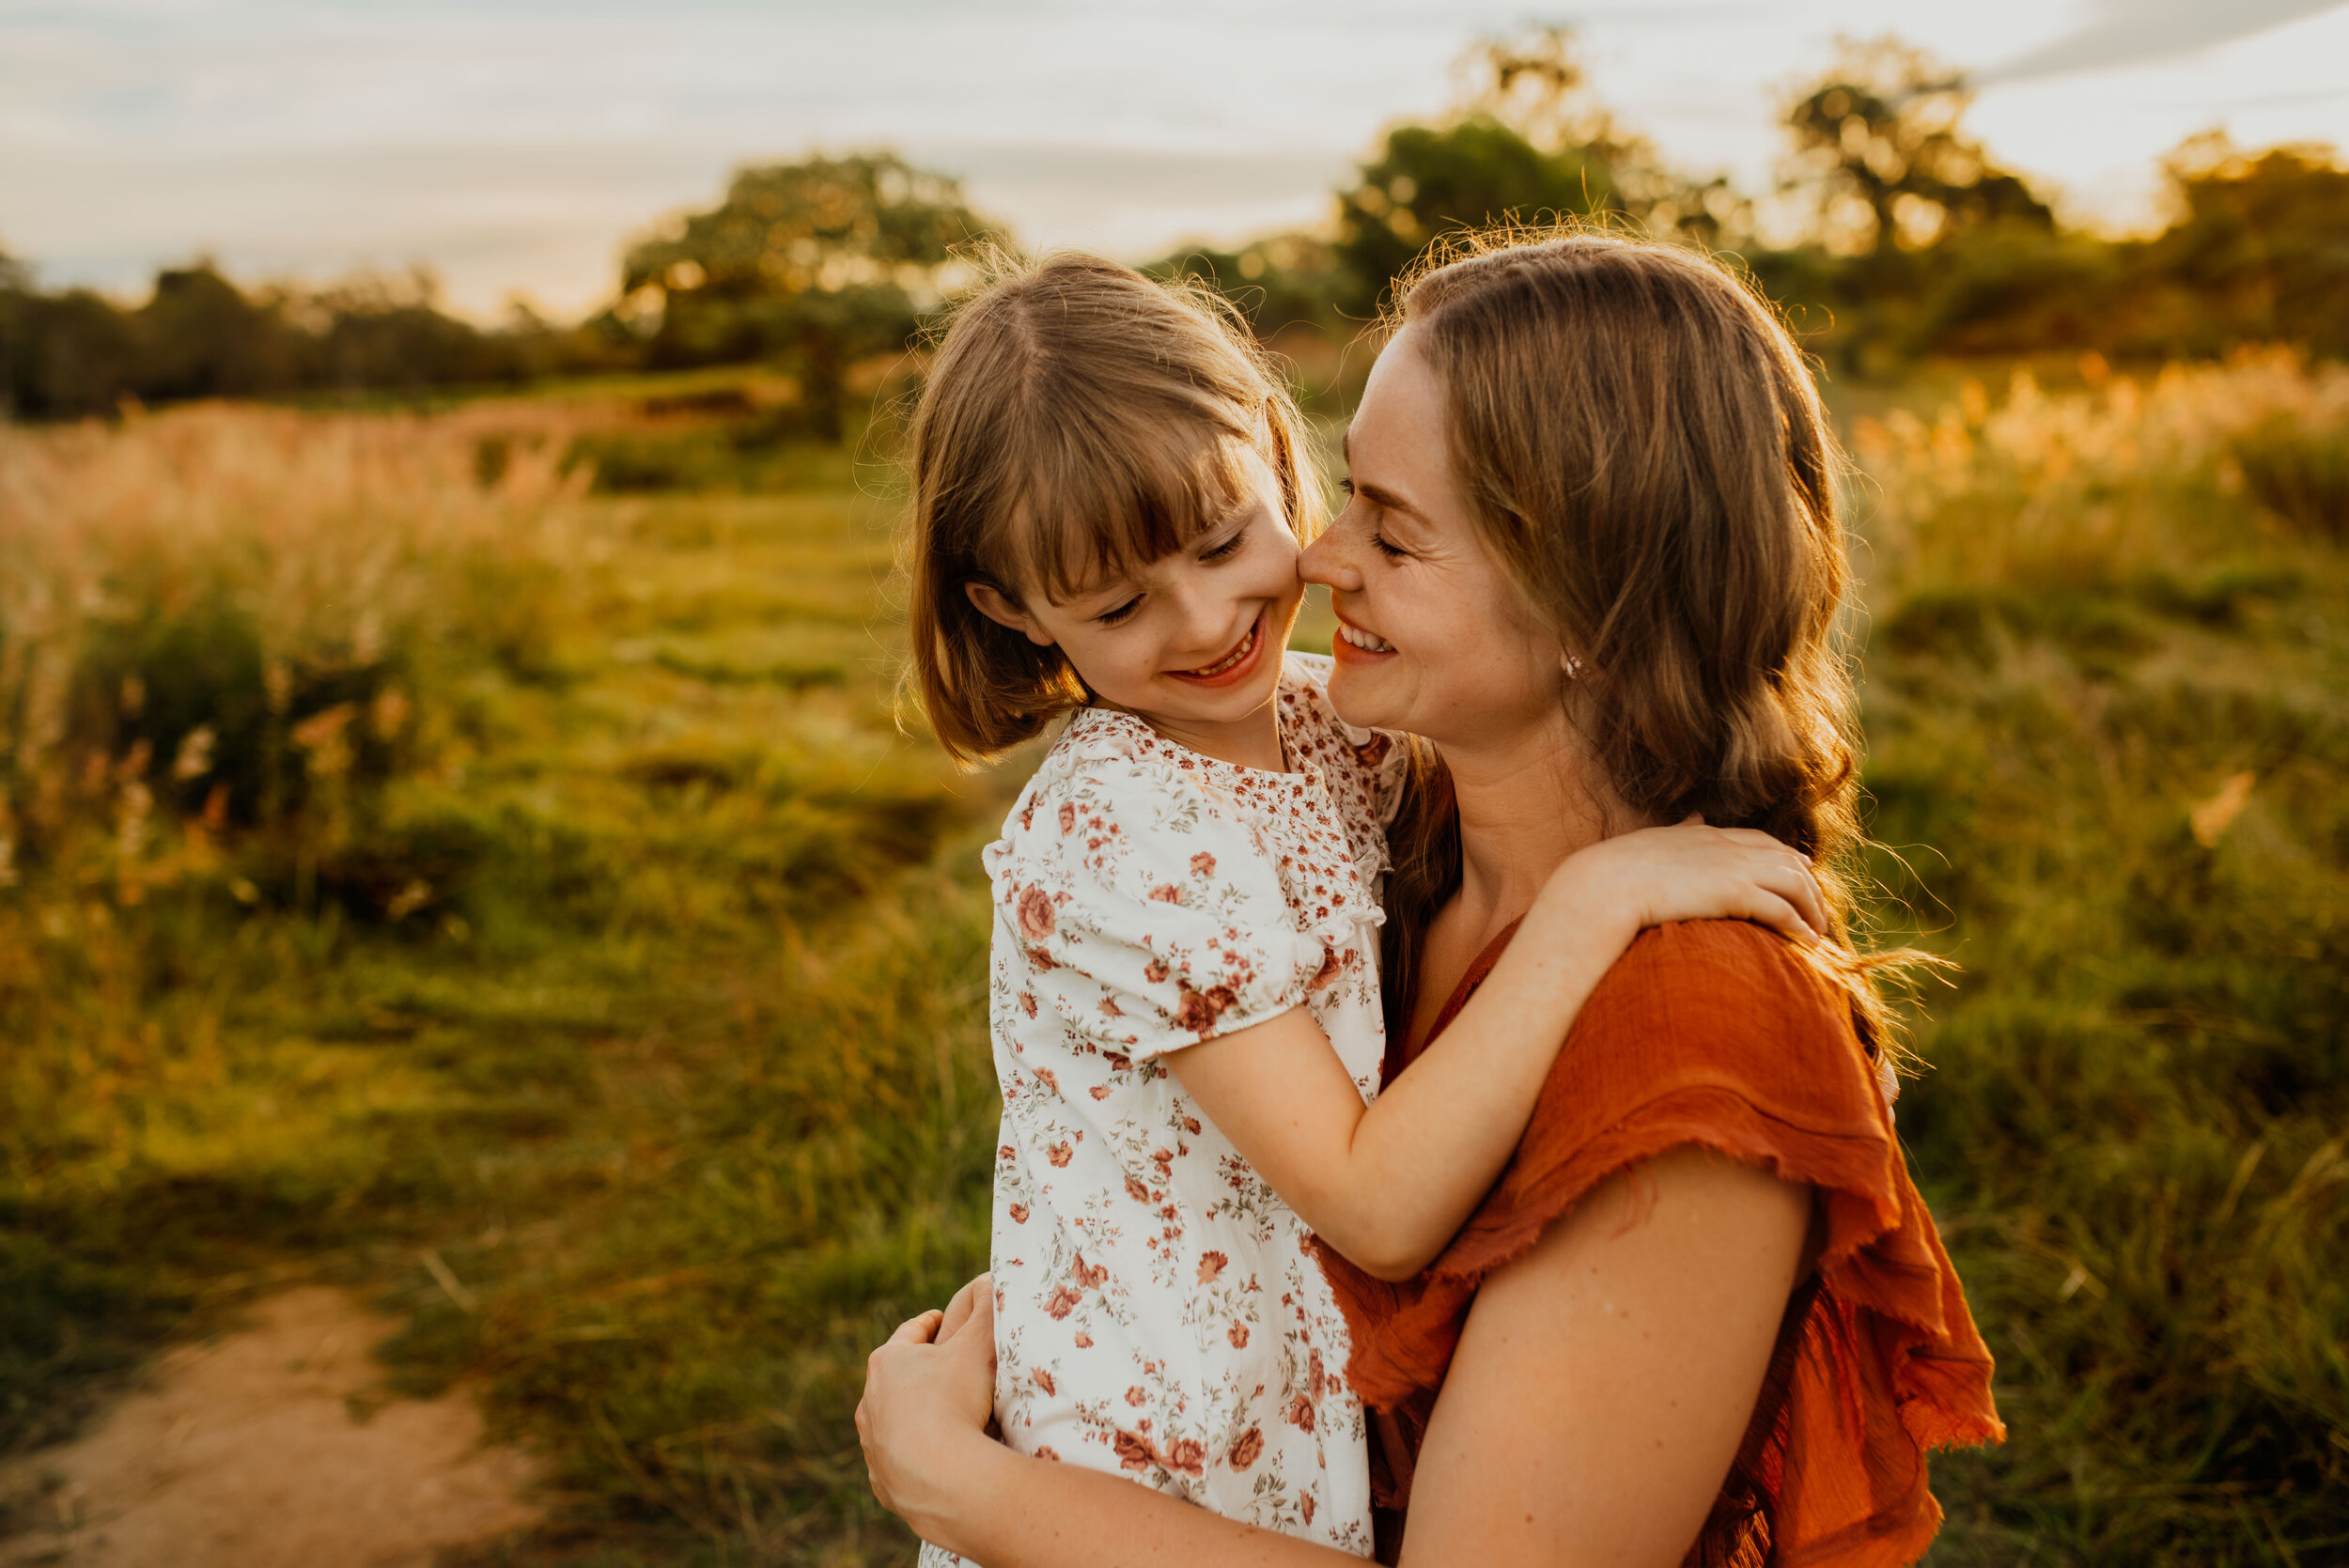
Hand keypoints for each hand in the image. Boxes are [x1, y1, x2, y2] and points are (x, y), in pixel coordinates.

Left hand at [857, 1274, 999, 1536]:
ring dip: (911, 1415)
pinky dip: (913, 1454)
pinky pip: (897, 1460)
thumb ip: (986, 1309)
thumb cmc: (956, 1402)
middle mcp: (870, 1401)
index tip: (941, 1319)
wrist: (942, 1478)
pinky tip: (934, 1458)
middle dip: (919, 1370)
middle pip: (896, 1377)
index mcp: (887, 1362)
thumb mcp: (978, 1346)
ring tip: (940, 1417)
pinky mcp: (881, 1481)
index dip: (929, 1324)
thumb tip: (993, 1278)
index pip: (910, 1333)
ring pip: (890, 1420)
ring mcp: (872, 1444)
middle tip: (945, 1368)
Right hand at [1549, 816, 1826, 945]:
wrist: (1604, 885)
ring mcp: (1734, 867)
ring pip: (1794, 883)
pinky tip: (1807, 941)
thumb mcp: (1657, 840)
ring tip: (1818, 932)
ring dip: (1812, 908)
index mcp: (1708, 834)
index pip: (1763, 841)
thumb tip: (1695, 815)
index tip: (1802, 871)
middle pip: (1787, 860)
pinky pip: (1782, 909)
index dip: (1787, 857)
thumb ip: (1681, 830)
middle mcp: (1728, 846)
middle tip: (1819, 910)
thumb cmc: (1618, 870)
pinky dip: (1799, 924)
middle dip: (1809, 884)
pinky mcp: (1734, 893)